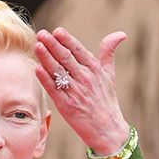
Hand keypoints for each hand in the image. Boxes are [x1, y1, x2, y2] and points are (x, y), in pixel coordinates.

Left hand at [35, 27, 130, 155]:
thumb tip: (121, 34)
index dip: (67, 40)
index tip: (57, 30)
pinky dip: (46, 79)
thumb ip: (108, 53)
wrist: (107, 128)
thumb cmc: (105, 99)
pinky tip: (37, 69)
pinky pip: (54, 89)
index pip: (79, 51)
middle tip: (41, 34)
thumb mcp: (109, 74)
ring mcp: (75, 91)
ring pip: (59, 71)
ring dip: (47, 58)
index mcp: (95, 70)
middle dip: (53, 45)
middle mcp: (85, 78)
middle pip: (66, 58)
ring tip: (37, 46)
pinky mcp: (66, 105)